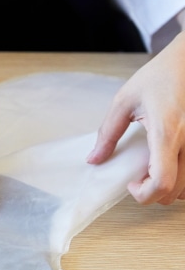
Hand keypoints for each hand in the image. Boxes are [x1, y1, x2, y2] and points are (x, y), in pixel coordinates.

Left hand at [87, 30, 184, 203]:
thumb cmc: (160, 76)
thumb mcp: (125, 101)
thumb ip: (108, 133)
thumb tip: (94, 159)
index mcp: (167, 131)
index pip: (162, 181)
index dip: (145, 194)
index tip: (131, 185)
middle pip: (176, 191)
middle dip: (153, 193)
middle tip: (138, 179)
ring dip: (171, 188)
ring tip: (154, 171)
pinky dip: (184, 179)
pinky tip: (169, 165)